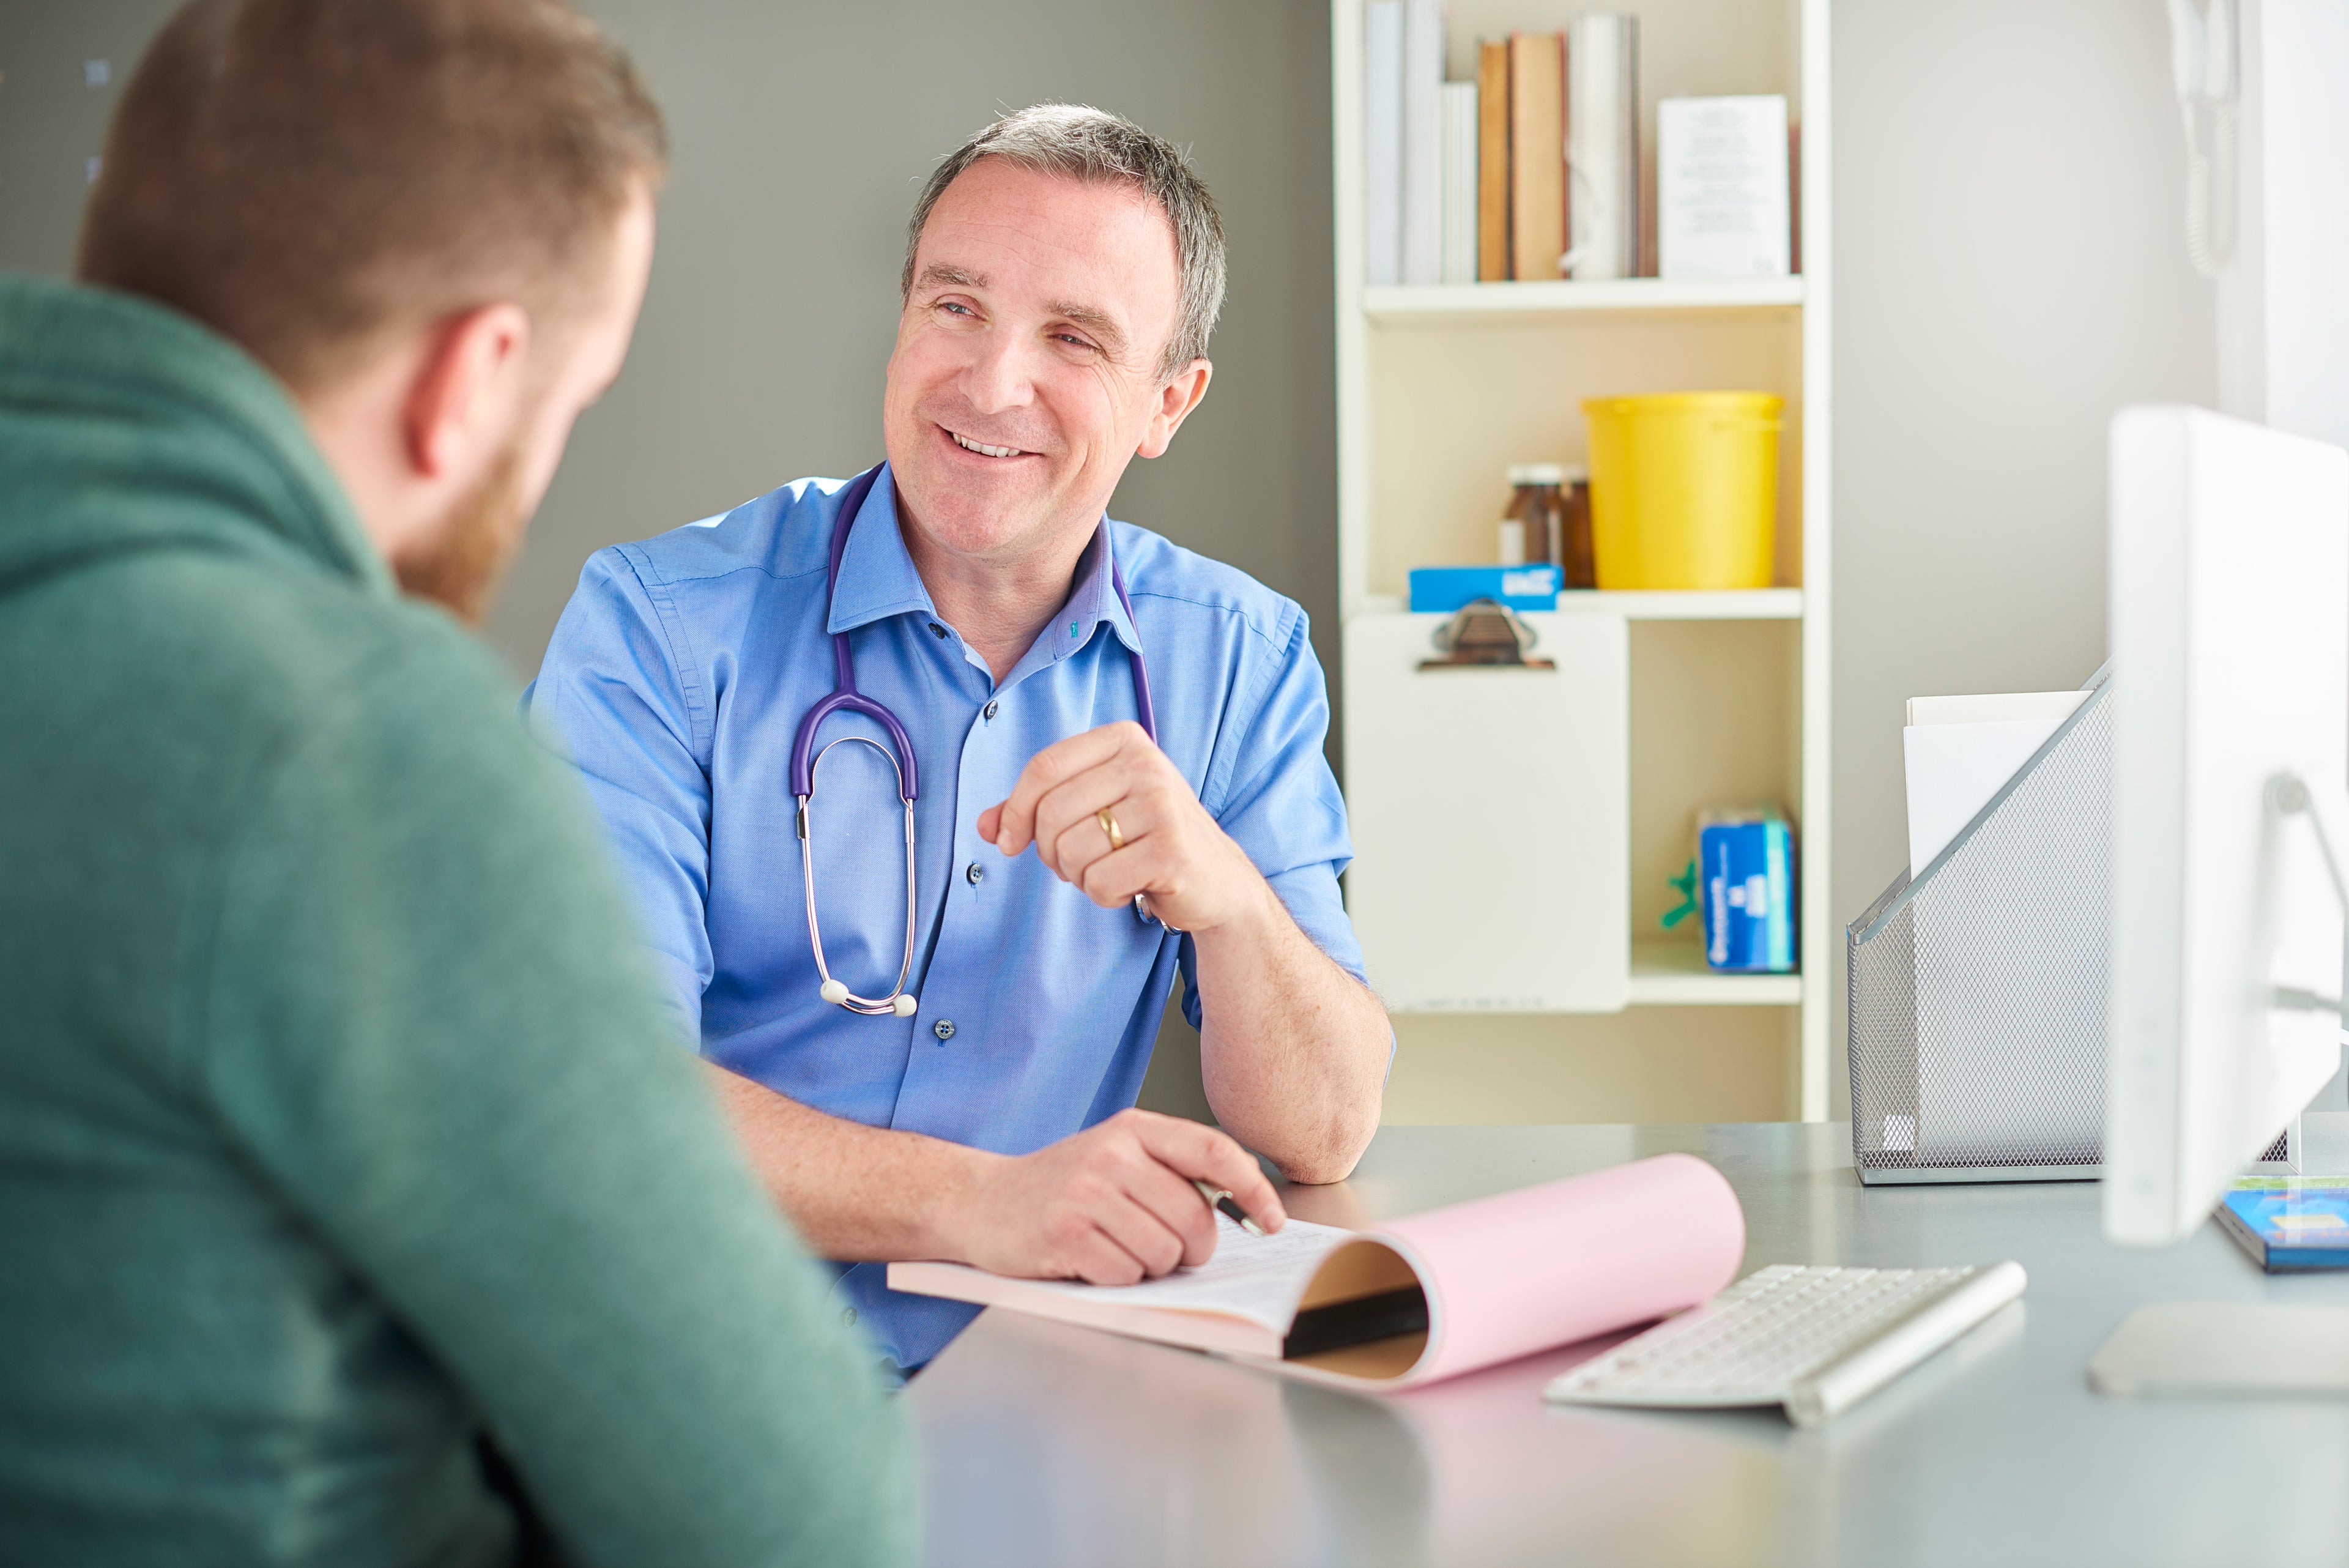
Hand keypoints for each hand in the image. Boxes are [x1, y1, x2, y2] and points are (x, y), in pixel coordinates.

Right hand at [943, 1109, 1285, 1283]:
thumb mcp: (1118, 1156)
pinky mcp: (1065, 1233)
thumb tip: (1242, 1206)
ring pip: (1163, 1252)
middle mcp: (1113, 1154)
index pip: (1215, 1152)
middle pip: (1195, 1219)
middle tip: (1167, 1250)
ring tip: (1118, 1248)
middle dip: (1192, 1249)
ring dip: (1150, 1266)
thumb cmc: (1062, 1185)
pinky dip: (1117, 1279)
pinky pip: (1125, 1274)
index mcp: (1135, 1130)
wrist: (983, 1201)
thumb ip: (1173, 1170)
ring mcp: (1086, 1192)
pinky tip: (1092, 1261)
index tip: (1272, 1221)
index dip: (1254, 1189)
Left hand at [976, 721, 1270, 934]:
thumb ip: (1037, 810)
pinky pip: (1100, 880)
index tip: (1007, 841)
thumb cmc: (1146, 838)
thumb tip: (985, 825)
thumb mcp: (1093, 809)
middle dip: (1048, 851)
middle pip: (1051, 812)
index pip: (1043, 767)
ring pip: (1071, 850)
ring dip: (1078, 876)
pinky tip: (1130, 887)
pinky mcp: (1171, 848)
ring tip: (1110, 871)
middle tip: (1075, 863)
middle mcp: (1146, 763)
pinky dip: (1104, 895)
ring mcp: (1162, 805)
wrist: (1216, 879)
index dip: (1014, 810)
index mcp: (1124, 739)